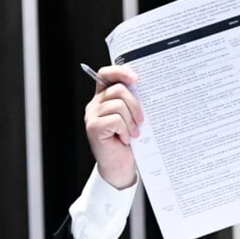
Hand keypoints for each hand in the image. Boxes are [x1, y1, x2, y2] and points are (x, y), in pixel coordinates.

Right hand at [83, 64, 144, 188]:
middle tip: (141, 120)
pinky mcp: (94, 127)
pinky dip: (125, 130)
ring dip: (131, 121)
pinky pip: (115, 120)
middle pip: (118, 90)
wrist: (121, 167)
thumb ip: (133, 102)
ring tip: (133, 133)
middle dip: (135, 104)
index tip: (135, 79)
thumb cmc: (129, 142)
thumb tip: (146, 88)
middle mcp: (96, 104)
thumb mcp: (133, 118)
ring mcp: (93, 115)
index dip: (119, 71)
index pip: (106, 74)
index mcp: (105, 98)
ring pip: (118, 105)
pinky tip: (124, 139)